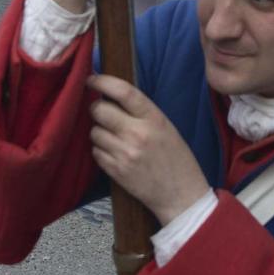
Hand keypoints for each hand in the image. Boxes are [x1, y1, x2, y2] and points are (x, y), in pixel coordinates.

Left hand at [84, 73, 213, 224]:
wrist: (181, 195)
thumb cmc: (176, 159)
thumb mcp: (166, 128)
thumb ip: (142, 113)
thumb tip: (112, 97)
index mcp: (154, 119)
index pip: (124, 92)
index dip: (103, 81)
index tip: (92, 79)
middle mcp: (137, 134)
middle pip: (100, 110)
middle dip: (97, 109)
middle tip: (102, 112)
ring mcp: (124, 153)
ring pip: (95, 132)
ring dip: (100, 132)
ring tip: (115, 138)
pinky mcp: (115, 171)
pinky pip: (96, 152)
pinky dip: (101, 151)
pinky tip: (115, 154)